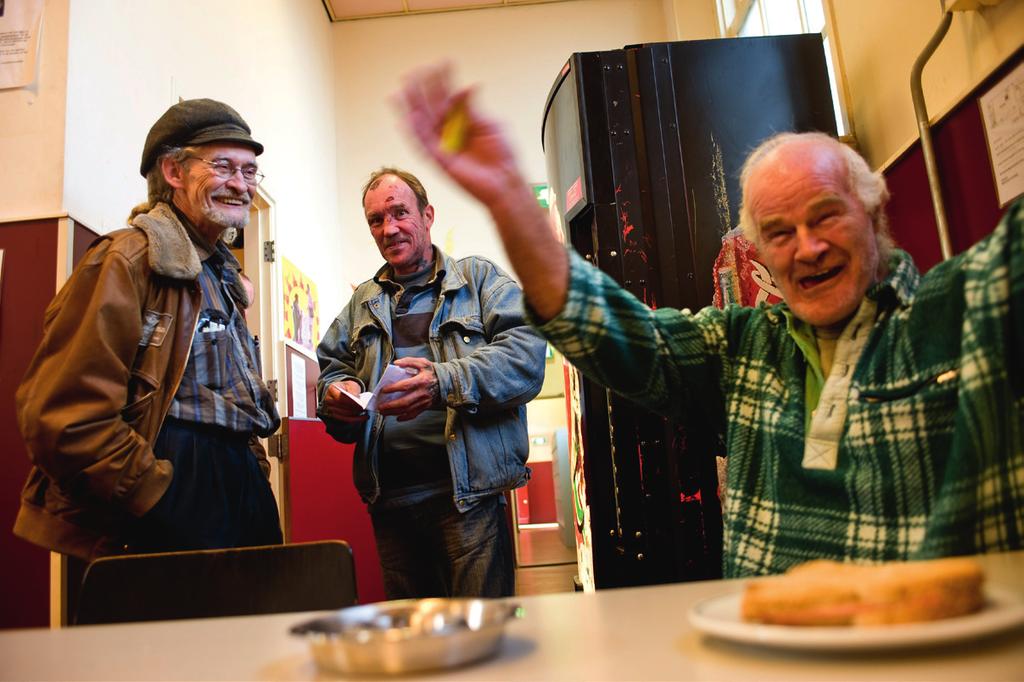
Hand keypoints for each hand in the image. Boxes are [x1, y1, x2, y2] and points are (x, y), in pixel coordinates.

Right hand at [321, 380, 368, 422]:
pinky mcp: (335, 415)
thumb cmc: (347, 387)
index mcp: (332, 389)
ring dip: (354, 416)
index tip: (358, 404)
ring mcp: (330, 408)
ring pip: (343, 415)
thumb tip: (356, 398)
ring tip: (365, 415)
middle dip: (353, 410)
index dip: (349, 402)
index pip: (339, 398)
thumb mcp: (351, 385)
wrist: (343, 390)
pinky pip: (345, 419)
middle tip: (363, 409)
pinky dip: (354, 420)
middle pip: (341, 407)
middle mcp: (329, 399)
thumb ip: (353, 390)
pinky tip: (362, 418)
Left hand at [377, 357, 440, 421]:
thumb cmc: (433, 372)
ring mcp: (424, 401)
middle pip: (404, 402)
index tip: (383, 390)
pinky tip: (397, 417)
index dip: (393, 388)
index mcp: (421, 380)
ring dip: (394, 412)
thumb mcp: (423, 362)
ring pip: (407, 410)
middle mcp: (422, 393)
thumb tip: (397, 363)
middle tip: (380, 406)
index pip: (405, 386)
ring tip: (384, 412)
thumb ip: (409, 361)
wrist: (447, 382)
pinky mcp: (425, 406)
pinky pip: (414, 414)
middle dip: (390, 405)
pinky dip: (405, 417)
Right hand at [396, 63, 568, 320]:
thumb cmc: (502, 155)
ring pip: (421, 122)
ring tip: (404, 87)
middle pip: (430, 106)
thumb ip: (473, 107)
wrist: (505, 181)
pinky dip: (413, 132)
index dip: (443, 80)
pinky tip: (405, 117)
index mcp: (461, 120)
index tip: (441, 63)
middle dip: (422, 88)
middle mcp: (448, 131)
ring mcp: (442, 145)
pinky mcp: (438, 160)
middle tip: (415, 70)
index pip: (447, 96)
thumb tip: (467, 86)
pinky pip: (422, 145)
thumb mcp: (490, 124)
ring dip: (412, 105)